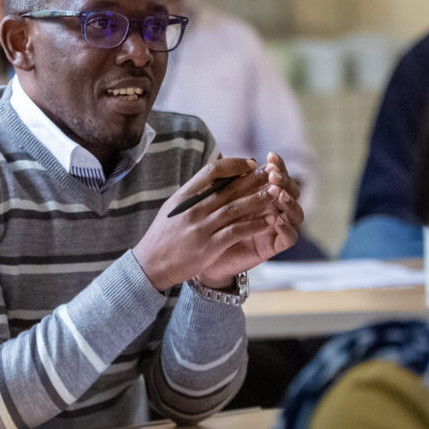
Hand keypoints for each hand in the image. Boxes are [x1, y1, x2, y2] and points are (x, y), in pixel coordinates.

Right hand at [132, 154, 302, 291]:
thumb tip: (216, 176)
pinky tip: (269, 221)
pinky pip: (236, 232)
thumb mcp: (173, 208)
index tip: (251, 163)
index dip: (234, 165)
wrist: (150, 264)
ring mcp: (200, 228)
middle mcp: (192, 209)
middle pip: (229, 188)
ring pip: (235, 209)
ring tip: (277, 192)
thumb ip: (193, 193)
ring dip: (259, 200)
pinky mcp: (208, 247)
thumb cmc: (164, 236)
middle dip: (254, 179)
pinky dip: (254, 225)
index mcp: (184, 196)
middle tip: (274, 172)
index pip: (211, 171)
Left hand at [199, 153, 303, 285]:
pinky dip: (287, 228)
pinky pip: (289, 237)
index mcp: (262, 193)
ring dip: (290, 202)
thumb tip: (242, 160)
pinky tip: (278, 220)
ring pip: (296, 213)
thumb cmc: (208, 223)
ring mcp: (276, 227)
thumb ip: (228, 181)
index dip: (278, 166)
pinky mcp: (274, 246)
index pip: (278, 176)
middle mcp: (273, 208)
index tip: (270, 156)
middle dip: (286, 182)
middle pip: (292, 192)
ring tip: (280, 195)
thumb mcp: (216, 199)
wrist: (200, 255)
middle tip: (274, 176)